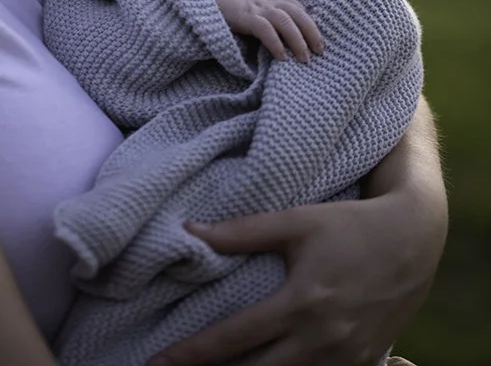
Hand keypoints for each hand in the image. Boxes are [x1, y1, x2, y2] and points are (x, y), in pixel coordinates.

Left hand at [148, 196, 434, 365]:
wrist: (413, 239)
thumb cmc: (350, 224)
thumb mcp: (298, 219)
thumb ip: (244, 231)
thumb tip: (192, 230)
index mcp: (301, 303)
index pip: (233, 338)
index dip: (191, 353)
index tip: (158, 361)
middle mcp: (322, 340)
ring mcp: (345, 359)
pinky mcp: (363, 365)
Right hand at [208, 0, 322, 62]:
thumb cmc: (224, 7)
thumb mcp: (248, 8)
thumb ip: (263, 17)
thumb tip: (279, 38)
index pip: (296, 6)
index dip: (310, 22)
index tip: (318, 39)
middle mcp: (266, 0)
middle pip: (298, 13)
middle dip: (312, 32)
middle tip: (320, 52)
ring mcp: (256, 7)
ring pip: (286, 22)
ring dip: (298, 41)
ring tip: (305, 59)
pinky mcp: (245, 16)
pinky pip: (265, 30)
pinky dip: (276, 43)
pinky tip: (281, 57)